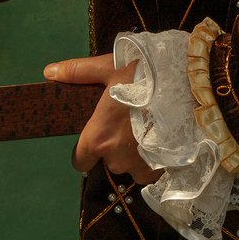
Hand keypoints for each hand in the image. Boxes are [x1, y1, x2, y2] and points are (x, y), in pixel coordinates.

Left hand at [45, 52, 163, 183]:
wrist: (189, 86)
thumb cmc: (143, 76)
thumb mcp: (109, 69)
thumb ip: (78, 73)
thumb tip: (49, 71)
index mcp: (98, 139)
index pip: (80, 161)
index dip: (86, 151)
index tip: (97, 138)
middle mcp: (117, 159)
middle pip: (109, 162)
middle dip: (116, 147)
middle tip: (130, 122)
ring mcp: (141, 168)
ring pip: (133, 167)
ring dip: (137, 154)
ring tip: (149, 128)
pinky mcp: (163, 170)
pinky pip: (153, 169)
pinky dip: (156, 157)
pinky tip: (164, 137)